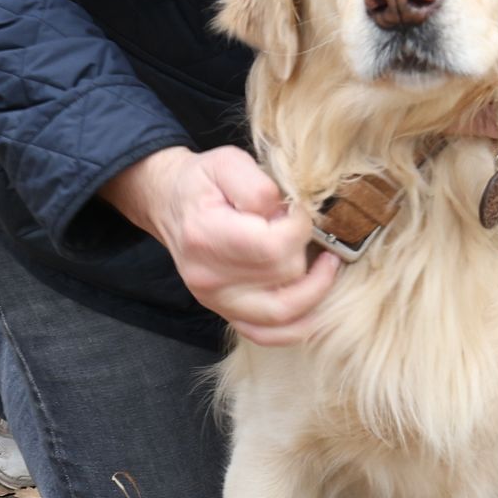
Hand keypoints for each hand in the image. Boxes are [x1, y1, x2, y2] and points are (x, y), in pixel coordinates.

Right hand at [109, 146, 336, 343]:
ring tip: (328, 264)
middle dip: (306, 250)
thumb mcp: (227, 163)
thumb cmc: (202, 181)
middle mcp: (210, 278)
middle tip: (305, 228)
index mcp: (207, 237)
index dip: (301, 227)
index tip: (301, 209)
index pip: (274, 247)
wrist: (170, 203)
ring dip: (315, 290)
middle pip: (283, 276)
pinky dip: (297, 326)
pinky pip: (267, 335)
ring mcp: (217, 301)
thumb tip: (286, 213)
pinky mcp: (225, 313)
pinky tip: (316, 303)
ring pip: (282, 313)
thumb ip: (259, 186)